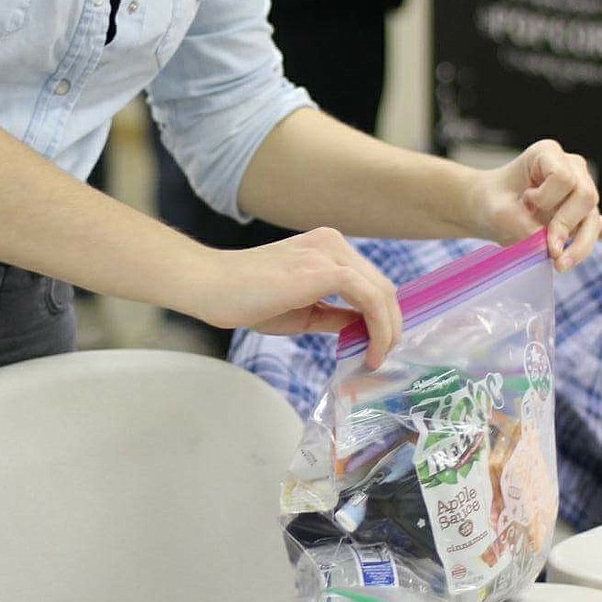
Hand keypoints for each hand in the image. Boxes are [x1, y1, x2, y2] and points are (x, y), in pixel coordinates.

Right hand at [195, 227, 402, 367]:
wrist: (210, 284)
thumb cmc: (245, 297)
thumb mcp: (301, 310)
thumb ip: (333, 315)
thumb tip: (364, 330)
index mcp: (327, 248)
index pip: (371, 282)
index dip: (383, 317)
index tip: (379, 347)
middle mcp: (333, 243)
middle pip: (383, 286)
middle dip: (391, 326)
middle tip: (382, 357)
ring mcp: (329, 252)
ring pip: (382, 292)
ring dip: (388, 330)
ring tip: (378, 358)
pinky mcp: (324, 269)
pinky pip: (369, 297)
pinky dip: (379, 327)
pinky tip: (370, 351)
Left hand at [470, 139, 601, 272]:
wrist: (487, 206)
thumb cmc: (491, 201)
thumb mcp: (498, 211)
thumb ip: (525, 228)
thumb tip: (552, 250)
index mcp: (549, 154)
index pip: (565, 178)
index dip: (547, 198)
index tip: (525, 203)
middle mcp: (571, 168)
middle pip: (586, 197)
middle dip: (566, 226)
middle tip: (544, 245)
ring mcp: (580, 193)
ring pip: (593, 220)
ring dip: (579, 246)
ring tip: (559, 264)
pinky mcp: (582, 216)